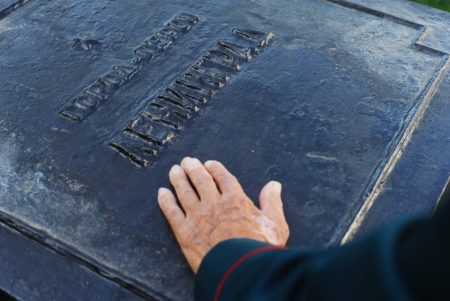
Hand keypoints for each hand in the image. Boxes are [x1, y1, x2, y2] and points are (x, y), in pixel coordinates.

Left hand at [157, 157, 289, 272]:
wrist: (240, 269)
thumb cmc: (260, 247)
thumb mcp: (275, 223)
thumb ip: (272, 202)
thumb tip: (274, 185)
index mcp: (236, 200)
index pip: (223, 178)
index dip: (216, 169)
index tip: (209, 163)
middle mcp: (214, 204)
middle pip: (201, 181)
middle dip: (193, 169)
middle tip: (187, 161)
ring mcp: (198, 217)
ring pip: (184, 192)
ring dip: (178, 179)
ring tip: (174, 170)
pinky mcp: (184, 232)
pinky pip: (171, 212)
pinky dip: (165, 201)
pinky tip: (161, 192)